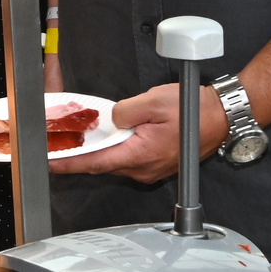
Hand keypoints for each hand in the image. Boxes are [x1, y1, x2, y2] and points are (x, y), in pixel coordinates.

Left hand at [52, 82, 227, 183]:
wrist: (220, 118)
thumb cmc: (192, 110)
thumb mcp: (153, 101)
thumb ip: (124, 111)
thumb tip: (111, 119)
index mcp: (139, 154)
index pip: (95, 162)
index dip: (70, 163)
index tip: (50, 163)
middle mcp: (143, 169)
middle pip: (103, 163)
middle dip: (81, 155)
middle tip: (60, 145)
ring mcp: (151, 170)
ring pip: (116, 161)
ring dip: (100, 151)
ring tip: (83, 139)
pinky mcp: (156, 165)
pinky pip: (129, 159)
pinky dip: (116, 150)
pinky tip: (111, 137)